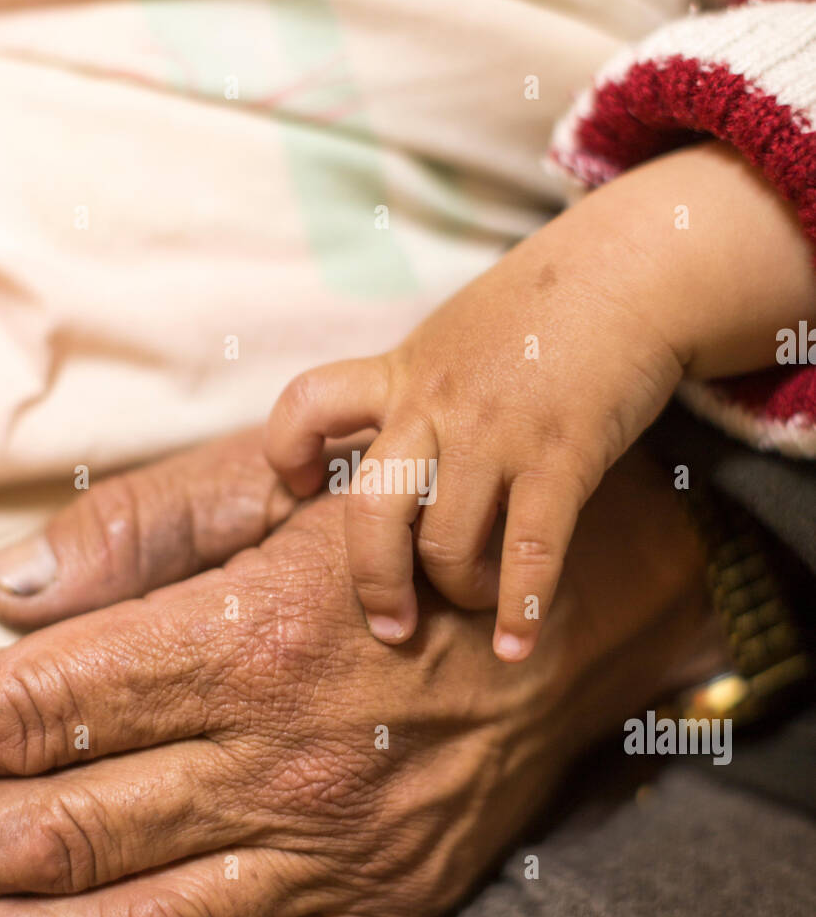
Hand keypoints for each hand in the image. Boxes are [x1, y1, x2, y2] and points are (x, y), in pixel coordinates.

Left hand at [0, 434, 714, 916]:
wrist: (576, 607)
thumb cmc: (423, 533)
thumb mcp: (289, 490)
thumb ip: (145, 531)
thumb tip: (9, 593)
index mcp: (247, 640)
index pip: (49, 706)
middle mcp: (281, 759)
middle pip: (75, 827)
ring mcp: (335, 847)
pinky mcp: (387, 901)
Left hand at [265, 143, 815, 662]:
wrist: (630, 269)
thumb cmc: (542, 311)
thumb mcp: (453, 334)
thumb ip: (415, 388)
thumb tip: (390, 448)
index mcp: (402, 373)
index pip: (306, 404)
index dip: (284, 451)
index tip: (294, 485)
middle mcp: (435, 405)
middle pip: (370, 512)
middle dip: (374, 582)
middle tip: (389, 623)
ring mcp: (495, 433)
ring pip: (445, 544)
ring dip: (458, 592)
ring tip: (474, 600)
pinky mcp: (560, 456)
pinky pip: (528, 552)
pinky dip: (521, 611)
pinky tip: (517, 646)